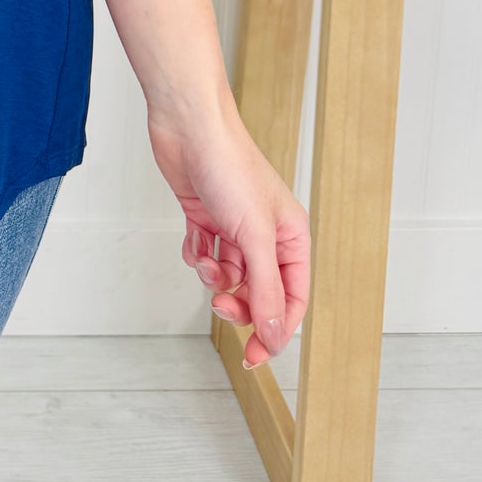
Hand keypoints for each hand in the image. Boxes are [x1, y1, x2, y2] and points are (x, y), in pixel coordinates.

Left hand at [148, 99, 309, 368]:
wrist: (188, 126)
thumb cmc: (229, 166)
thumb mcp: (254, 237)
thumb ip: (266, 289)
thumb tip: (275, 333)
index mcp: (292, 237)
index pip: (292, 299)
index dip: (275, 330)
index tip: (252, 355)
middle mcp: (266, 234)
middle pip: (259, 292)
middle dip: (239, 304)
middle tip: (221, 306)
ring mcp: (233, 226)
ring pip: (229, 276)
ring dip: (215, 278)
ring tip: (207, 262)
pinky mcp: (204, 217)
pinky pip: (204, 255)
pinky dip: (197, 255)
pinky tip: (194, 239)